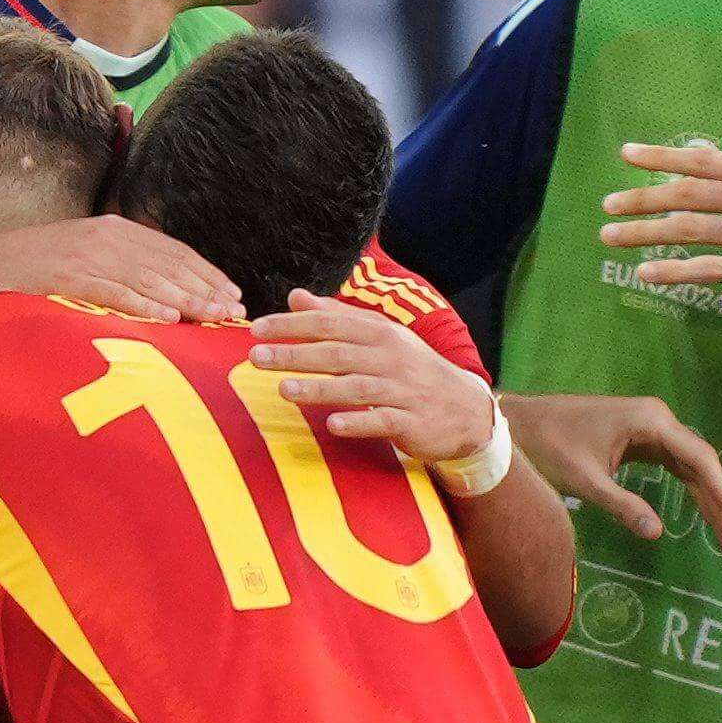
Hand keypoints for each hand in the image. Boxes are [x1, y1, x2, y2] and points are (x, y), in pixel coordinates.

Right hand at [0, 212, 240, 325]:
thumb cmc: (34, 273)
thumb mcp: (82, 259)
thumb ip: (119, 268)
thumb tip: (160, 292)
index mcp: (110, 229)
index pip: (170, 249)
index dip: (204, 272)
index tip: (231, 293)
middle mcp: (103, 236)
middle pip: (167, 263)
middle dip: (204, 287)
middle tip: (233, 311)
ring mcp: (85, 256)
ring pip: (148, 278)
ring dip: (185, 298)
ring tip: (213, 317)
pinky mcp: (67, 277)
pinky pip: (113, 292)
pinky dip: (144, 306)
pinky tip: (170, 320)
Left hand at [251, 299, 494, 465]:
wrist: (465, 408)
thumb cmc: (411, 370)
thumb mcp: (379, 337)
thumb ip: (336, 317)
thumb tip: (294, 297)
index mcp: (379, 333)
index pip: (330, 324)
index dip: (292, 325)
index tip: (256, 329)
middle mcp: (390, 358)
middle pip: (337, 353)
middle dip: (295, 354)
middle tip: (256, 357)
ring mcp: (402, 390)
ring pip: (356, 387)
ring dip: (319, 388)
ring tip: (283, 391)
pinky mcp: (411, 421)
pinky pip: (382, 421)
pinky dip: (359, 422)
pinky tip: (333, 425)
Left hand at [511, 390, 721, 549]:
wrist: (521, 423)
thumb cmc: (548, 446)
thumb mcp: (585, 481)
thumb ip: (622, 506)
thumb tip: (657, 534)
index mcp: (651, 421)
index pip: (699, 459)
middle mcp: (658, 419)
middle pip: (701, 464)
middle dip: (721, 502)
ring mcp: (651, 428)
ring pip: (691, 468)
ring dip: (709, 500)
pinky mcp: (641, 439)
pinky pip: (675, 466)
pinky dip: (689, 490)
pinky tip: (705, 514)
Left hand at [600, 141, 721, 335]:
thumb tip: (698, 182)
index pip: (704, 160)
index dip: (662, 156)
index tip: (627, 155)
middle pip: (688, 191)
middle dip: (642, 197)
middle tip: (607, 204)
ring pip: (689, 227)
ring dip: (644, 233)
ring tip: (611, 237)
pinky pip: (706, 268)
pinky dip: (672, 272)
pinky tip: (645, 275)